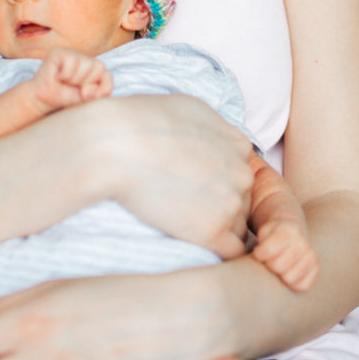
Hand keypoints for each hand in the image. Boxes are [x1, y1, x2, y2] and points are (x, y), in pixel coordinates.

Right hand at [29, 47, 111, 114]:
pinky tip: (57, 76)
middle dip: (86, 83)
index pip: (107, 74)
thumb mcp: (88, 98)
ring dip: (74, 79)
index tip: (87, 95)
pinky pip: (71, 61)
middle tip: (72, 86)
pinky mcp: (58, 52)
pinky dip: (65, 74)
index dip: (101, 88)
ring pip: (85, 64)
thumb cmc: (66, 97)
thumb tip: (89, 89)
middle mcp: (84, 57)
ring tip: (64, 81)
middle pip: (98, 67)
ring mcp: (71, 52)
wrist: (44, 100)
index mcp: (93, 67)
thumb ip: (100, 91)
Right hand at [97, 93, 253, 256]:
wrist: (115, 147)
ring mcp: (231, 202)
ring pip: (235, 225)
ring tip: (178, 217)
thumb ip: (213, 130)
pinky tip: (192, 240)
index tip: (191, 182)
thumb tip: (213, 141)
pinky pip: (230, 250)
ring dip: (214, 226)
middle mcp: (243, 173)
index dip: (216, 180)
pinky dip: (215, 248)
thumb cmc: (140, 123)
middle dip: (217, 204)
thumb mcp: (189, 109)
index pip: (239, 172)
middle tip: (181, 201)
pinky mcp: (213, 230)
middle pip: (242, 199)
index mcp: (239, 144)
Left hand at [251, 219, 319, 291]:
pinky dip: (293, 284)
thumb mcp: (263, 231)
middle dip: (269, 265)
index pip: (268, 250)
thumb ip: (261, 242)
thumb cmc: (271, 234)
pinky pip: (303, 286)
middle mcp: (303, 242)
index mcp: (288, 230)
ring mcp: (311, 255)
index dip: (259, 254)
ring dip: (280, 276)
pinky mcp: (316, 267)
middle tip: (268, 260)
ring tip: (278, 265)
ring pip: (290, 279)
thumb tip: (257, 258)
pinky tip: (287, 273)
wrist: (291, 229)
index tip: (257, 252)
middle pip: (278, 267)